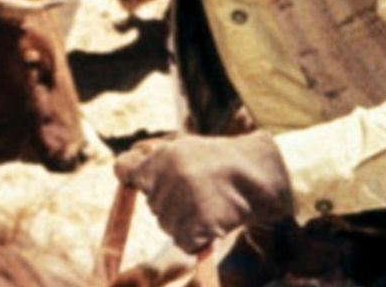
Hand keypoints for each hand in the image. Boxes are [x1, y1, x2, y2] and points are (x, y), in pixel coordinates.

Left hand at [113, 130, 293, 253]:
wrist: (262, 175)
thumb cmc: (221, 159)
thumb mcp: (183, 145)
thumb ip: (151, 154)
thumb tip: (123, 169)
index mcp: (159, 157)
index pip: (123, 170)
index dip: (135, 177)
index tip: (147, 179)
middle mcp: (167, 180)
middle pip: (150, 203)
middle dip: (168, 200)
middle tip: (198, 189)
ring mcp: (182, 204)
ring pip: (165, 224)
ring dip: (183, 219)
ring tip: (209, 202)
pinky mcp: (199, 227)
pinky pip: (184, 242)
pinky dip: (197, 238)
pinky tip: (214, 220)